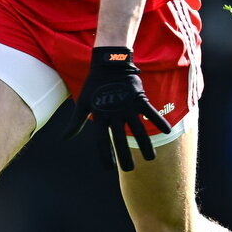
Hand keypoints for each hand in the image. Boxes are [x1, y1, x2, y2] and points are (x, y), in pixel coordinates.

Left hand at [64, 47, 171, 171]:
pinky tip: (167, 132)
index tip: (108, 169)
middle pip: (120, 139)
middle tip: (129, 169)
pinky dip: (159, 121)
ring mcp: (128, 106)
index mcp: (100, 116)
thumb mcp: (83, 103)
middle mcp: (114, 113)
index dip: (105, 155)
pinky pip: (151, 112)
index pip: (101, 140)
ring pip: (138, 129)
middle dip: (125, 156)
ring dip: (145, 145)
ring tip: (150, 158)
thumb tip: (64, 139)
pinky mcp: (139, 98)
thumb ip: (75, 123)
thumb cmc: (94, 85)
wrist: (109, 62)